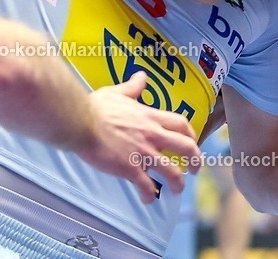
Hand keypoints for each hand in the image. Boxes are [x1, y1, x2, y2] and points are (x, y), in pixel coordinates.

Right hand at [76, 72, 201, 203]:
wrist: (81, 123)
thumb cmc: (96, 108)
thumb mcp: (117, 92)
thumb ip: (132, 87)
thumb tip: (142, 76)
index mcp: (150, 117)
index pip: (181, 123)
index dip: (191, 134)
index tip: (192, 141)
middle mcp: (153, 135)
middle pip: (186, 148)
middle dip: (196, 160)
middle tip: (196, 169)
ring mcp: (144, 153)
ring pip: (173, 172)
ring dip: (178, 183)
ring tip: (177, 190)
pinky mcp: (131, 169)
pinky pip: (147, 186)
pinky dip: (150, 195)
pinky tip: (147, 200)